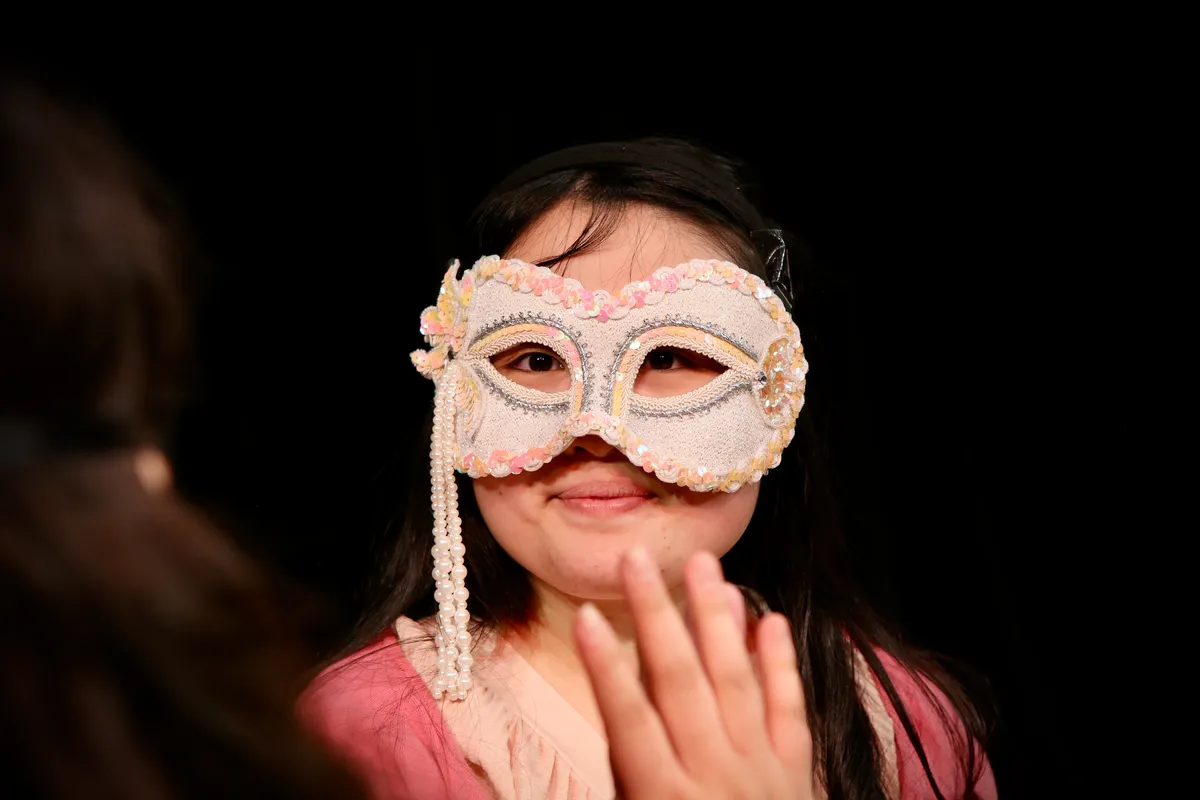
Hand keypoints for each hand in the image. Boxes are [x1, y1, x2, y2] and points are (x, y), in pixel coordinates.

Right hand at [573, 548, 813, 798]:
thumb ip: (629, 773)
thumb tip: (621, 697)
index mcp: (663, 796)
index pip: (630, 720)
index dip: (605, 666)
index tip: (586, 615)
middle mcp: (713, 776)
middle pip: (680, 682)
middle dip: (656, 615)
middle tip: (636, 557)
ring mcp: (762, 771)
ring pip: (736, 681)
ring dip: (716, 617)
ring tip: (702, 563)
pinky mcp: (798, 772)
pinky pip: (790, 709)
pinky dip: (780, 664)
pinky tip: (771, 619)